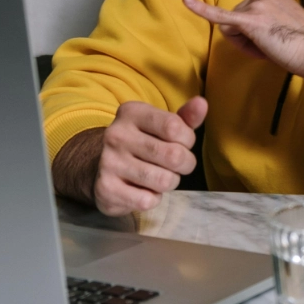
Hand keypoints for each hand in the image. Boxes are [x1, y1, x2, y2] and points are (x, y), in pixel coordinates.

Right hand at [94, 96, 207, 215]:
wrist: (101, 167)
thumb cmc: (144, 143)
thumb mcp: (163, 125)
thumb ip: (185, 117)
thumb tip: (202, 104)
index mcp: (132, 113)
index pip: (174, 127)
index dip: (187, 140)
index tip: (182, 143)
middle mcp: (116, 135)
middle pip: (173, 156)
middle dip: (185, 164)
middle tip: (176, 165)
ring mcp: (109, 162)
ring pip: (163, 181)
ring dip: (170, 182)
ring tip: (160, 176)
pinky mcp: (106, 189)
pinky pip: (147, 200)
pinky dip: (153, 198)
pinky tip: (144, 190)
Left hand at [183, 0, 303, 77]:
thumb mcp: (284, 26)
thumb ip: (266, 23)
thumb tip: (254, 33)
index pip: (246, 13)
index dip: (254, 35)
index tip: (275, 42)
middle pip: (236, 21)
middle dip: (247, 39)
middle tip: (270, 49)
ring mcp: (255, 5)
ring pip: (231, 29)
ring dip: (245, 44)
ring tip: (269, 48)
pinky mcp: (249, 21)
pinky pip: (219, 16)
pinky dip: (201, 9)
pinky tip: (186, 1)